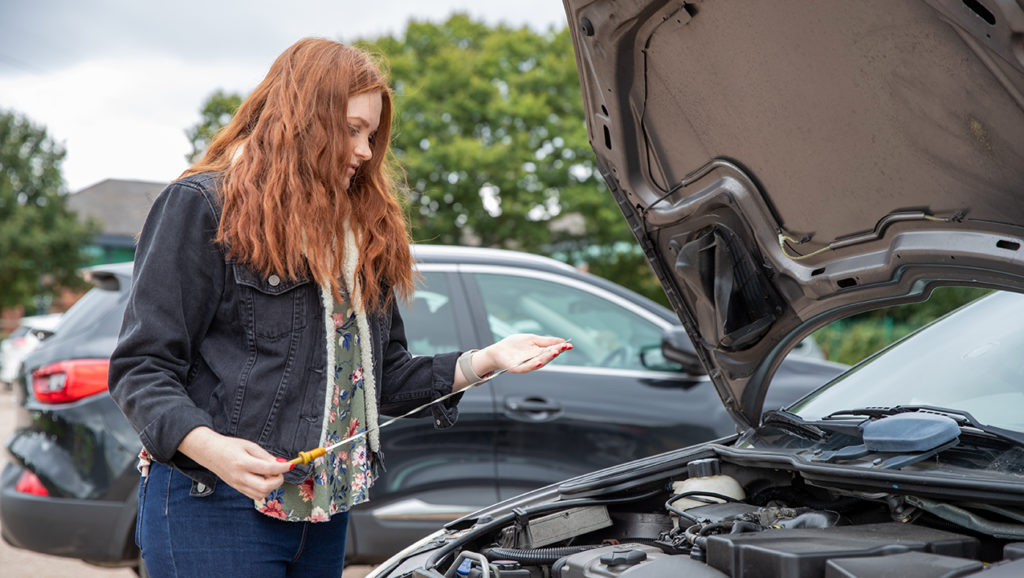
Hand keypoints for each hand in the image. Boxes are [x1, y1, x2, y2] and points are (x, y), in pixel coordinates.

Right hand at [178, 427, 292, 499]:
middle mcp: (239, 476)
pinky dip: (263, 490)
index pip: (267, 468)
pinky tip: (263, 480)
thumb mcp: (249, 445)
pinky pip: (254, 495)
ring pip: (260, 494)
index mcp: (242, 462)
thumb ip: (265, 456)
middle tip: (279, 472)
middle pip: (264, 487)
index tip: (290, 465)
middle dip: (278, 481)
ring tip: (271, 475)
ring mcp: (237, 484)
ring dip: (271, 487)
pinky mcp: (237, 488)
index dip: (282, 468)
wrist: (209, 452)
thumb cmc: (229, 446)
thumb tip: (280, 463)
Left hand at [457, 334, 570, 388]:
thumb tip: (562, 341)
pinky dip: (533, 366)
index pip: (552, 350)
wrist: (498, 351)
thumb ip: (546, 341)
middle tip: (563, 348)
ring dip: (547, 358)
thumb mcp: (532, 339)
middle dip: (555, 352)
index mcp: (539, 353)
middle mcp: (535, 360)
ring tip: (555, 352)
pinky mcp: (517, 368)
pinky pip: (527, 368)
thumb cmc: (514, 345)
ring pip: (539, 362)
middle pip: (547, 357)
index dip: (560, 348)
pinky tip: (539, 362)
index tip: (569, 345)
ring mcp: (526, 365)